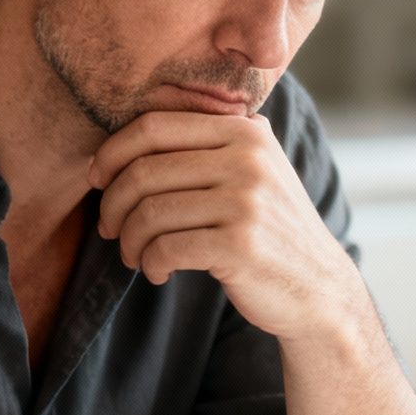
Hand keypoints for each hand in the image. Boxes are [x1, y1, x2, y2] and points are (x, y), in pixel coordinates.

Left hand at [89, 111, 365, 341]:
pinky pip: (166, 248)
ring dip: (129, 241)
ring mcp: (247, 202)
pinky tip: (157, 272)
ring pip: (150, 212)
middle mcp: (248, 159)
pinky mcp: (241, 245)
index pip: (154, 127)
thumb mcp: (254, 169)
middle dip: (112, 204)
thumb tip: (122, 138)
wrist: (318, 287)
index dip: (112, 153)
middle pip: (144, 171)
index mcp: (244, 131)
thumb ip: (209, 141)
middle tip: (109, 229)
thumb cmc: (268, 228)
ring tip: (133, 256)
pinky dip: (150, 264)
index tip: (97, 180)